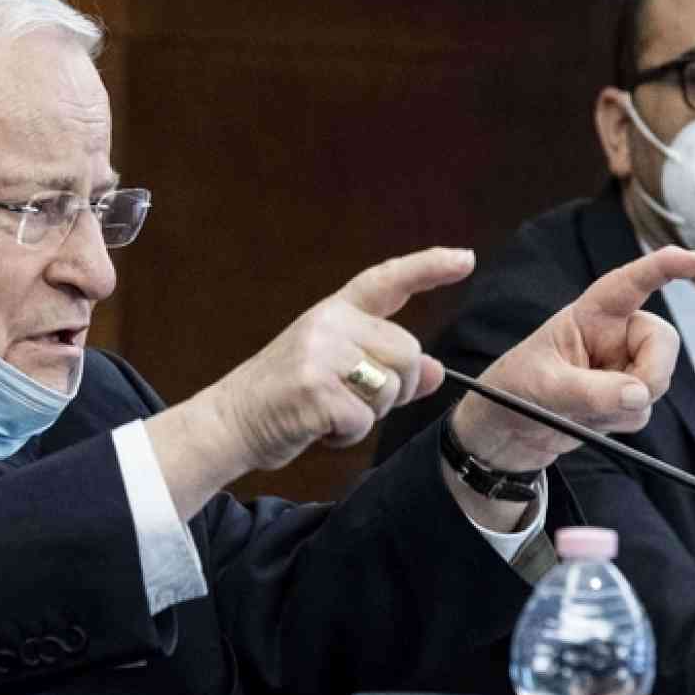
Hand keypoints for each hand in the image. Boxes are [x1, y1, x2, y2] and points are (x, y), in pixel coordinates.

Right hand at [163, 247, 473, 495]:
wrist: (229, 422)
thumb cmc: (286, 399)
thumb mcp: (337, 373)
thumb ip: (387, 367)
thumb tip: (436, 369)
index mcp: (334, 312)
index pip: (387, 281)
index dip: (429, 268)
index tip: (465, 259)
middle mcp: (328, 323)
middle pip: (407, 352)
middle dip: (395, 388)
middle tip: (354, 402)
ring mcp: (320, 353)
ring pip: (391, 387)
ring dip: (369, 414)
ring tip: (329, 413)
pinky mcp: (314, 388)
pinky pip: (363, 419)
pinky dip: (346, 435)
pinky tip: (317, 427)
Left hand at [449, 245, 694, 473]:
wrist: (505, 433)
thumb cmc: (513, 392)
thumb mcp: (543, 388)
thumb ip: (591, 392)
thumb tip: (639, 395)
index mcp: (589, 316)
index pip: (630, 285)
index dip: (664, 267)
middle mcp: (612, 336)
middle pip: (662, 343)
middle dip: (652, 373)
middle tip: (625, 399)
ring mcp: (621, 368)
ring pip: (656, 383)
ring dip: (624, 406)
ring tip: (578, 409)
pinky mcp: (624, 399)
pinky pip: (643, 411)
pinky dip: (617, 423)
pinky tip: (585, 422)